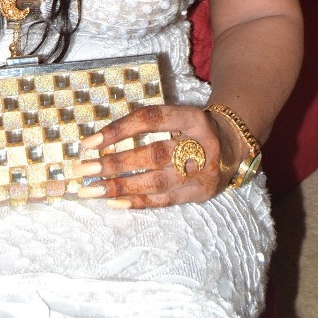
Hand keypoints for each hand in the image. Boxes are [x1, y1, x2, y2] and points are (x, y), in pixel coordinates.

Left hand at [73, 104, 239, 208]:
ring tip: (90, 189)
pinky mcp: (200, 195)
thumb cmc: (193, 128)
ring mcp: (202, 173)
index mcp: (193, 118)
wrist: (234, 146)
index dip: (121, 129)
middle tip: (83, 168)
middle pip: (154, 155)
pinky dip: (137, 202)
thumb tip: (102, 140)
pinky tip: (113, 202)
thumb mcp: (179, 115)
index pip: (153, 118)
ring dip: (119, 187)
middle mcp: (201, 145)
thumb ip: (149, 123)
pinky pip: (164, 201)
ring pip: (156, 182)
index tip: (90, 141)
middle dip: (114, 164)